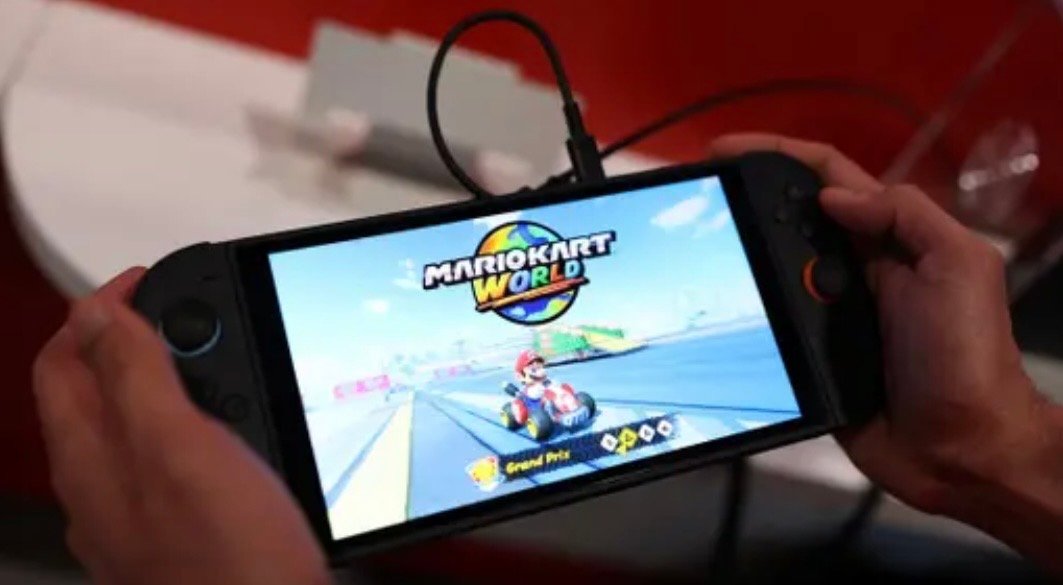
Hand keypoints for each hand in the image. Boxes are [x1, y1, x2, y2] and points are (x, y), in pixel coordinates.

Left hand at [32, 268, 330, 584]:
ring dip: (168, 378)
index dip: (102, 308)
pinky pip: (167, 459)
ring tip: (215, 358)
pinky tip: (233, 430)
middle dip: (134, 337)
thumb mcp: (180, 449)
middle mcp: (102, 485)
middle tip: (186, 315)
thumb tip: (101, 314)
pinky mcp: (175, 529)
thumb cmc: (227, 559)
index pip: (65, 357)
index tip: (148, 282)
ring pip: (134, 423)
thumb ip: (135, 377)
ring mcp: (136, 512)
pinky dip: (194, 424)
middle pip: (95, 388)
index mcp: (90, 456)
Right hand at [709, 134, 1050, 512]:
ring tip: (689, 252)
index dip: (777, 155)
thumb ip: (905, 217)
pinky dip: (742, 317)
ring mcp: (827, 318)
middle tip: (694, 202)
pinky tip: (707, 312)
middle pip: (788, 222)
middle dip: (744, 203)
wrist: (960, 450)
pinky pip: (768, 330)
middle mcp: (852, 272)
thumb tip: (831, 196)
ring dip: (736, 260)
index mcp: (888, 241)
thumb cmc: (966, 355)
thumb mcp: (958, 266)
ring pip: (772, 275)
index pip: (826, 180)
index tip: (724, 151)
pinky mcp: (809, 361)